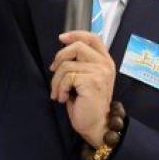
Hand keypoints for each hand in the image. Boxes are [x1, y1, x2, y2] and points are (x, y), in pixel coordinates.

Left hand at [50, 31, 115, 147]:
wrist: (96, 125)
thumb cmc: (88, 104)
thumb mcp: (86, 78)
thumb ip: (82, 63)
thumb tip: (64, 51)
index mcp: (105, 61)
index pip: (93, 38)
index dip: (76, 34)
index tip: (61, 38)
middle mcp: (105, 64)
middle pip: (77, 46)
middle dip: (59, 57)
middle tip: (53, 70)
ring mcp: (100, 72)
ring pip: (67, 65)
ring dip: (56, 81)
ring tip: (58, 93)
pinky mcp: (92, 81)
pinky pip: (67, 78)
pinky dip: (60, 89)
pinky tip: (63, 98)